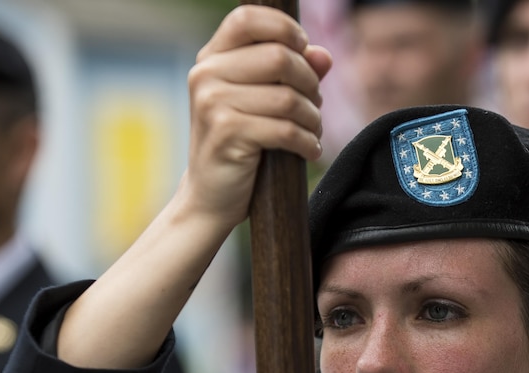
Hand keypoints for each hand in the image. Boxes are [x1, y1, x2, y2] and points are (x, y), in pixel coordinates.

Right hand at [181, 4, 331, 231]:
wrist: (209, 198)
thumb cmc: (238, 147)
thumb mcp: (261, 103)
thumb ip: (290, 73)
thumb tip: (323, 55)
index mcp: (211, 59)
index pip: (248, 17)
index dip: (285, 29)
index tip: (303, 51)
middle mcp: (206, 75)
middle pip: (279, 57)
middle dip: (310, 84)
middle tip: (314, 107)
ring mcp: (212, 103)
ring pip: (288, 97)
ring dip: (312, 118)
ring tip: (312, 132)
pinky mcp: (226, 133)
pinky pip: (285, 129)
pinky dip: (306, 142)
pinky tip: (309, 151)